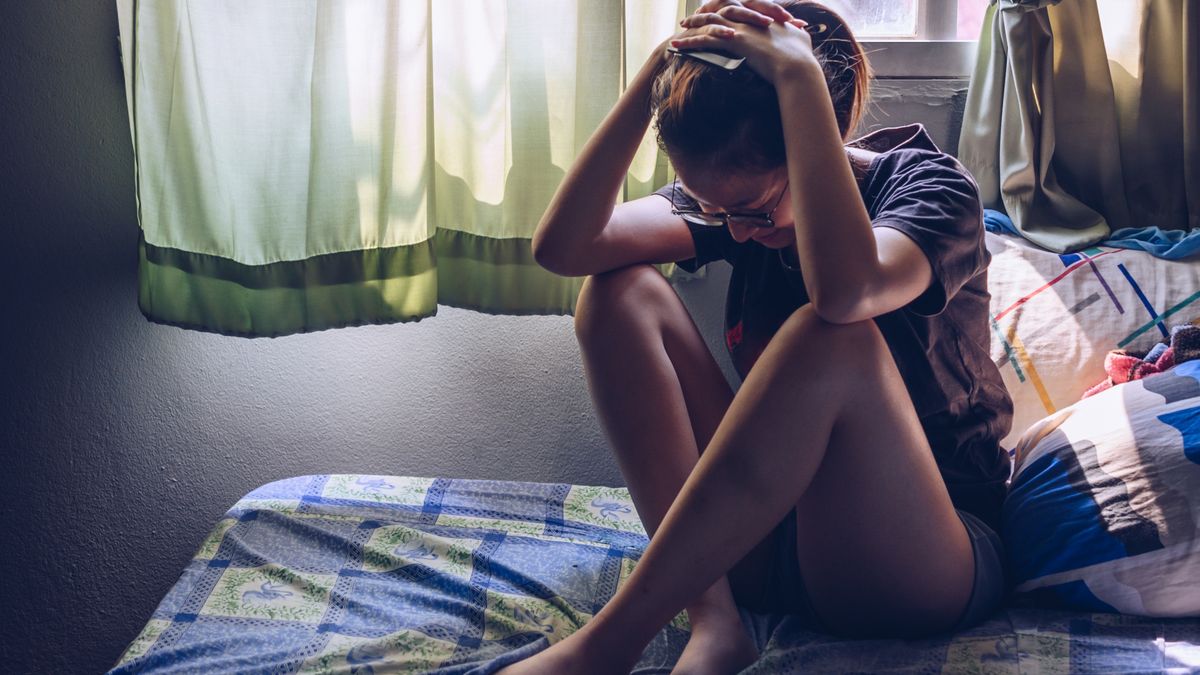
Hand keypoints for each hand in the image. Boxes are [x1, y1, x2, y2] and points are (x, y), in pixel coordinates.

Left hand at [670, 0, 817, 83]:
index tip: (717, 12)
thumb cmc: (802, 56)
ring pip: (709, 23)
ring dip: (693, 26)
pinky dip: (689, 43)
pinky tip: (677, 48)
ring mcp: (740, 28)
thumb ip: (796, 31)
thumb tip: (801, 30)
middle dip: (705, 13)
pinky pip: (704, 40)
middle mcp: (749, 19)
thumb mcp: (801, 38)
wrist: (797, 67)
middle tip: (692, 18)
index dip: (726, 9)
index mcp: (762, 17)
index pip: (740, 7)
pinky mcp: (732, 41)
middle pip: (721, 10)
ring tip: (680, 30)